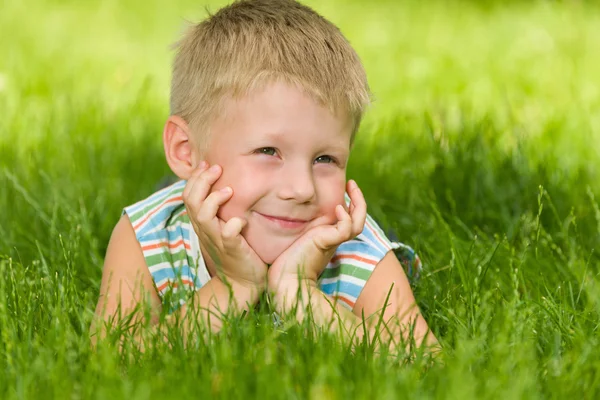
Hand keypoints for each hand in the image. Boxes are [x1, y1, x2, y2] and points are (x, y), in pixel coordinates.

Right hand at [183, 162, 267, 295]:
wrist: (242, 283)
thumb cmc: (235, 251)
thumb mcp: (223, 227)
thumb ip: (220, 209)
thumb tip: (225, 183)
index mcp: (202, 223)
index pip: (188, 195)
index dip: (195, 178)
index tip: (207, 164)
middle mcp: (206, 230)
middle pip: (191, 201)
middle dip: (201, 181)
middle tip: (217, 168)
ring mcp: (217, 240)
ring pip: (203, 216)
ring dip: (213, 200)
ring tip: (228, 190)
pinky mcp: (232, 250)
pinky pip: (228, 235)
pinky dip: (233, 225)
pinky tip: (241, 220)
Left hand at [267, 180, 366, 305]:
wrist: (285, 281)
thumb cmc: (284, 262)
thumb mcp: (293, 237)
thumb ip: (298, 226)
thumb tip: (287, 209)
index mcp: (328, 239)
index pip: (348, 221)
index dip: (350, 206)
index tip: (343, 190)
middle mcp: (333, 240)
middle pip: (358, 220)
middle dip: (358, 200)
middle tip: (352, 183)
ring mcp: (332, 242)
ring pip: (357, 223)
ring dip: (358, 204)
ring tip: (351, 186)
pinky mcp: (327, 243)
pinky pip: (346, 229)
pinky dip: (345, 218)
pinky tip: (338, 207)